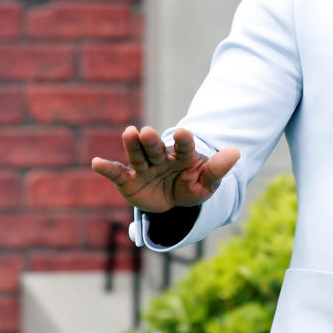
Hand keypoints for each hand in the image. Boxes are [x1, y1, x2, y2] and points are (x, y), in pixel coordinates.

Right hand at [90, 126, 239, 213]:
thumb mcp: (207, 184)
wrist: (174, 202)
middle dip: (152, 141)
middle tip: (147, 130)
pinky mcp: (130, 181)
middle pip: (157, 148)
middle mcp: (162, 158)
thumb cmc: (192, 187)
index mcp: (184, 157)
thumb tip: (236, 153)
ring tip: (129, 132)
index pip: (185, 147)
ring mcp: (145, 168)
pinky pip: (118, 174)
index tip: (182, 132)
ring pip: (138, 156)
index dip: (184, 140)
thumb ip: (218, 170)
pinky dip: (107, 169)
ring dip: (133, 145)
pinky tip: (95, 163)